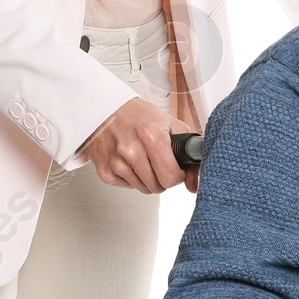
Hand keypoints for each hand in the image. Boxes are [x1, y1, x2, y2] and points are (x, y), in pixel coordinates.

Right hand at [79, 97, 197, 192]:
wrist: (106, 110)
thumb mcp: (171, 125)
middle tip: (158, 162)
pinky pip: (128, 186)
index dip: (178, 175)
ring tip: (143, 159)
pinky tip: (130, 161)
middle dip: (163, 178)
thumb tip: (193, 184)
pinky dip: (132, 177)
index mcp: (151, 136)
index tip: (175, 168)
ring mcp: (116, 162)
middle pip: (158, 187)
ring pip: (144, 189)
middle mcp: (131, 150)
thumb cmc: (139, 116)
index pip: (171, 177)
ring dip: (147, 178)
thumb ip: (190, 154)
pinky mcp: (105, 171)